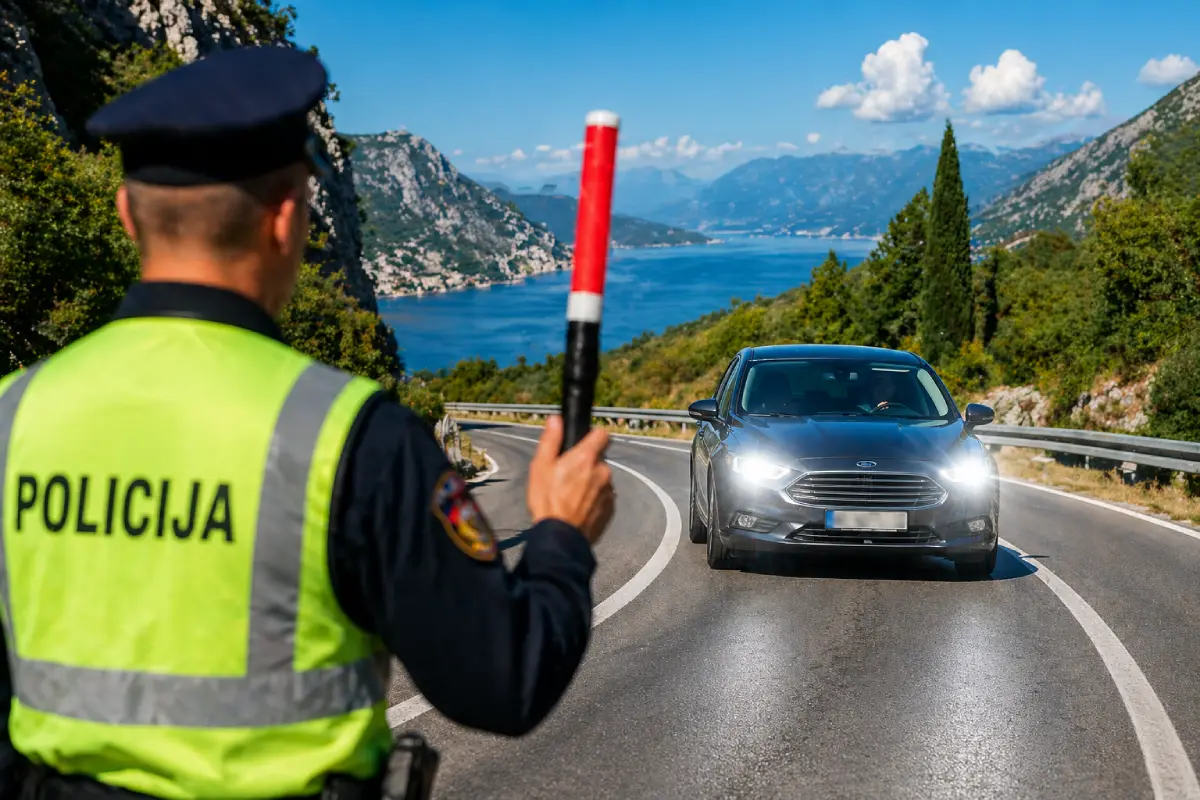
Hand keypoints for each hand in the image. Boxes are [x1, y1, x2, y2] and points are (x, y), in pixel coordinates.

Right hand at [527, 416, 614, 544]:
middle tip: (567, 477)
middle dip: (587, 465)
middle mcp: (603, 472)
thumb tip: (556, 419)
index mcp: (587, 458)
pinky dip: (594, 499)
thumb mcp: (540, 467)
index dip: (593, 437)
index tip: (582, 444)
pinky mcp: (610, 509)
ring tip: (571, 496)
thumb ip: (551, 440)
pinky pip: (604, 497)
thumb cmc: (547, 501)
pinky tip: (578, 508)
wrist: (560, 537)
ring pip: (601, 479)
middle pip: (599, 459)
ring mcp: (609, 491)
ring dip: (591, 483)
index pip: (603, 434)